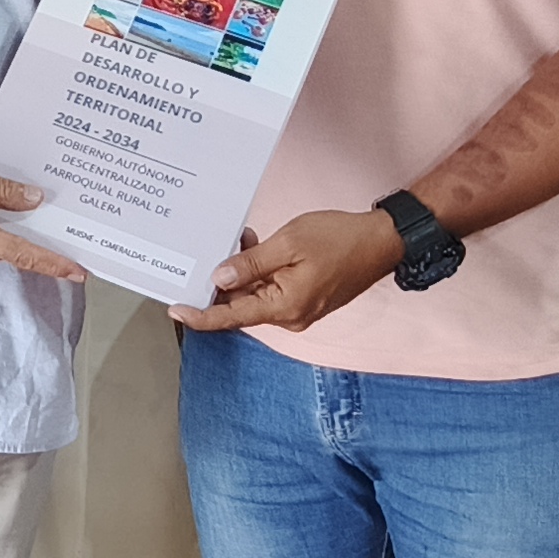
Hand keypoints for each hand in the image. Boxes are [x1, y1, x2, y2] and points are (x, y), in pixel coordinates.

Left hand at [171, 206, 402, 335]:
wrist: (383, 241)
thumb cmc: (340, 239)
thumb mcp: (288, 243)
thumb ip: (251, 263)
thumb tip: (220, 278)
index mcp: (284, 307)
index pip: (231, 318)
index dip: (200, 315)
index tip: (176, 310)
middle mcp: (290, 316)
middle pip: (242, 306)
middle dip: (223, 281)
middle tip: (208, 253)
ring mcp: (299, 310)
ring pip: (256, 296)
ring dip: (243, 272)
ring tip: (241, 240)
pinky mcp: (305, 300)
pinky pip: (272, 290)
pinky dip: (260, 272)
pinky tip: (256, 246)